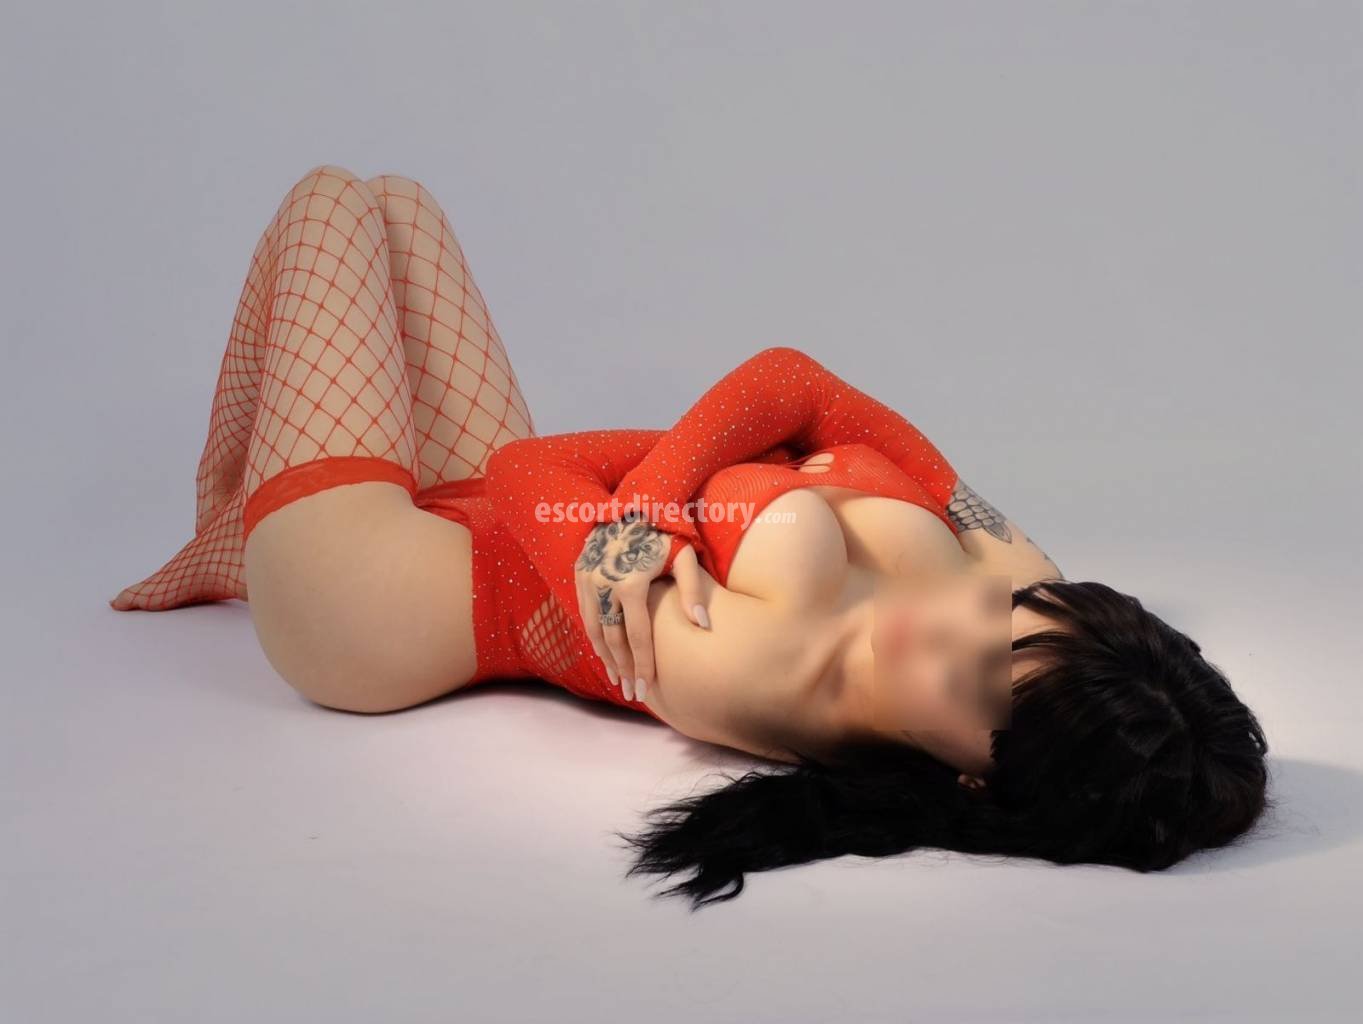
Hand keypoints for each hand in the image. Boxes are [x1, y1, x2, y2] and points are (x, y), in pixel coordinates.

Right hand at [574, 514, 709, 701]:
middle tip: (633, 693)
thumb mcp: (685, 556)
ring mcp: (588, 579)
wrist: (633, 504)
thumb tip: (702, 625)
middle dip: (623, 669)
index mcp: (630, 583)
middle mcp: (604, 584)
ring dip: (605, 657)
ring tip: (619, 679)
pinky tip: (604, 653)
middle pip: (612, 639)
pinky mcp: (580, 574)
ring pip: (593, 629)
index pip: (636, 635)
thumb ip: (693, 590)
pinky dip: (594, 636)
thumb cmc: (666, 531)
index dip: (643, 664)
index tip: (648, 687)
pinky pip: (584, 614)